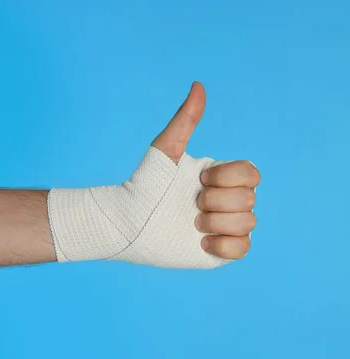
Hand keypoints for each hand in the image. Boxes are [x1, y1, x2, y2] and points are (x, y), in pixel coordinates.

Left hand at [150, 82, 259, 259]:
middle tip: (190, 204)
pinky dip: (224, 246)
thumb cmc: (144, 184)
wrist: (127, 223)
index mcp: (220, 178)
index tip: (198, 180)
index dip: (228, 178)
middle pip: (250, 199)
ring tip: (191, 224)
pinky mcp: (219, 251)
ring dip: (215, 222)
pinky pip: (244, 248)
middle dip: (216, 201)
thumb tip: (198, 86)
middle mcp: (226, 201)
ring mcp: (225, 227)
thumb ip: (185, 120)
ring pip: (248, 223)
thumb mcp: (165, 150)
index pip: (252, 173)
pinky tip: (200, 242)